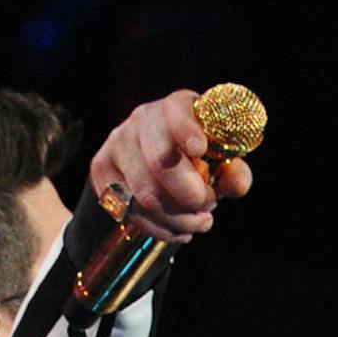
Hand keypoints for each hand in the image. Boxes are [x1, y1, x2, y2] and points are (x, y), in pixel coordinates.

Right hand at [91, 90, 250, 241]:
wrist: (157, 171)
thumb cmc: (197, 164)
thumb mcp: (220, 165)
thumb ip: (233, 173)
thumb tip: (236, 181)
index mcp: (176, 108)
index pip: (177, 114)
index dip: (187, 131)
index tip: (199, 150)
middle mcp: (143, 119)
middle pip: (161, 161)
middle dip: (189, 195)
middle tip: (206, 209)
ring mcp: (118, 143)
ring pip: (146, 195)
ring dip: (177, 219)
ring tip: (196, 223)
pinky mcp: (102, 169)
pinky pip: (130, 211)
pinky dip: (158, 228)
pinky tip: (174, 227)